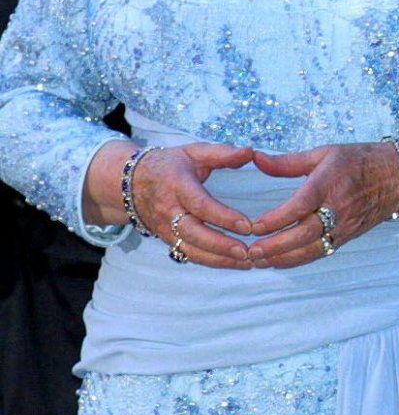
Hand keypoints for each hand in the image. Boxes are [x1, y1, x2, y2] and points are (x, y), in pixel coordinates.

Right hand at [87, 140, 255, 268]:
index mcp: (177, 185)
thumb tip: (249, 151)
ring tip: (245, 262)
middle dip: (220, 245)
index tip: (247, 225)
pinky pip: (188, 254)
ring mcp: (165, 228)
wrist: (132, 182)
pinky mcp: (167, 239)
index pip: (200, 205)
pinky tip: (232, 263)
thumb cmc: (170, 164)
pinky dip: (210, 261)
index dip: (223, 217)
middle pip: (193, 233)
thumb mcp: (194, 151)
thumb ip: (222, 153)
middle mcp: (168, 210)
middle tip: (246, 252)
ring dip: (218, 259)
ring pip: (190, 250)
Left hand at [246, 142, 398, 268]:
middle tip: (249, 252)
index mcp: (330, 182)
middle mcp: (338, 208)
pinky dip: (296, 261)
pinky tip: (277, 262)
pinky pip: (319, 253)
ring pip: (310, 250)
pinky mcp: (346, 237)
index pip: (301, 205)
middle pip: (304, 234)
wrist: (397, 178)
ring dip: (282, 259)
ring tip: (256, 261)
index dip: (276, 218)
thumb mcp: (324, 153)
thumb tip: (257, 159)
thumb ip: (288, 161)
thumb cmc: (358, 160)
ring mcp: (343, 226)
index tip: (254, 226)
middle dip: (275, 246)